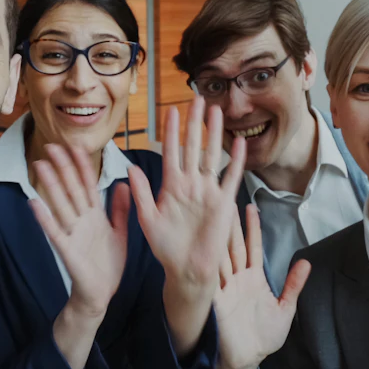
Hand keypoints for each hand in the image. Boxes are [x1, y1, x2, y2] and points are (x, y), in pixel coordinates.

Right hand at [30, 143, 130, 319]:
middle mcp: (81, 220)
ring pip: (61, 204)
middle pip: (71, 189)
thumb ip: (119, 209)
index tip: (75, 147)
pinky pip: (54, 231)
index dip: (82, 166)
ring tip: (40, 165)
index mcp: (95, 216)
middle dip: (63, 167)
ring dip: (51, 185)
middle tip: (51, 146)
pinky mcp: (66, 249)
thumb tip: (123, 184)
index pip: (88, 185)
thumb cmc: (107, 265)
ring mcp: (72, 233)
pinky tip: (34, 202)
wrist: (100, 294)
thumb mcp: (119, 233)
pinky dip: (44, 217)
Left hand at [128, 97, 245, 297]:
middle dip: (194, 123)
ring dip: (214, 134)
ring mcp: (208, 192)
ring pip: (212, 155)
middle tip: (196, 98)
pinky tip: (238, 142)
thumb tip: (130, 168)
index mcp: (171, 186)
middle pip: (193, 146)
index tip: (171, 110)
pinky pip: (230, 177)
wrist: (186, 270)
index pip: (171, 151)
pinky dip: (236, 160)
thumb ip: (142, 193)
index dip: (171, 131)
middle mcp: (190, 184)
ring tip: (216, 111)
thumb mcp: (147, 219)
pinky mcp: (223, 203)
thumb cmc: (165, 248)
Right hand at [213, 203, 310, 368]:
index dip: (253, 228)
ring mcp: (225, 287)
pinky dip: (207, 263)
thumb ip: (293, 286)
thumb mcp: (285, 309)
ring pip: (220, 256)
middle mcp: (237, 278)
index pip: (253, 247)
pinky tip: (204, 247)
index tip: (252, 206)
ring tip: (213, 215)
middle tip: (225, 198)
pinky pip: (211, 278)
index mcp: (254, 278)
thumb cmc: (265, 336)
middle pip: (233, 245)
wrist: (249, 360)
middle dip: (230, 223)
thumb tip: (306, 262)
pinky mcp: (215, 300)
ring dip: (217, 236)